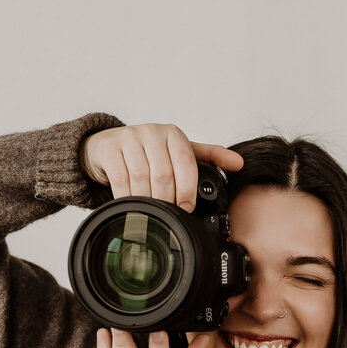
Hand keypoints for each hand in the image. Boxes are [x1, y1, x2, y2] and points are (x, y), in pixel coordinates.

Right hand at [79, 122, 243, 210]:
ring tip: (150, 213)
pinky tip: (131, 205)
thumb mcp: (178, 152)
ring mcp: (129, 138)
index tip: (186, 208)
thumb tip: (239, 163)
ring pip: (142, 177)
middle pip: (163, 173)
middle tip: (167, 215)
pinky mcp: (109, 148)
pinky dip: (127, 197)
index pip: (185, 162)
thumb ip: (208, 157)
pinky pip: (121, 179)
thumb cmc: (147, 152)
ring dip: (147, 200)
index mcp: (172, 134)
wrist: (107, 145)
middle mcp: (151, 132)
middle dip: (167, 200)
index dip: (187, 189)